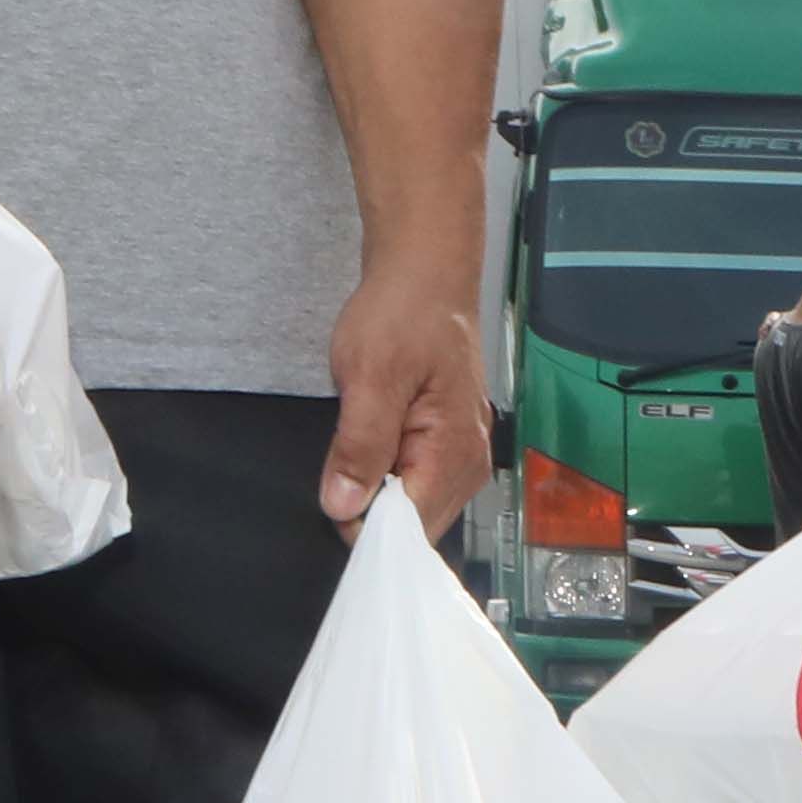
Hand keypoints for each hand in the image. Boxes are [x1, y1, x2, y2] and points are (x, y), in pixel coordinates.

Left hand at [321, 251, 486, 530]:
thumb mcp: (369, 376)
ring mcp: (464, 454)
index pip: (410, 527)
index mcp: (454, 451)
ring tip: (357, 447)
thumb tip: (344, 507)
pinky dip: (388, 475)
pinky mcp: (451, 444)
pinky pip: (417, 483)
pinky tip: (372, 445)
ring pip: (414, 507)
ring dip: (378, 491)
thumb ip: (359, 446)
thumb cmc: (402, 315)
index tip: (332, 503)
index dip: (366, 526)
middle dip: (371, 509)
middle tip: (341, 464)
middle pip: (415, 524)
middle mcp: (469, 462)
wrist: (425, 275)